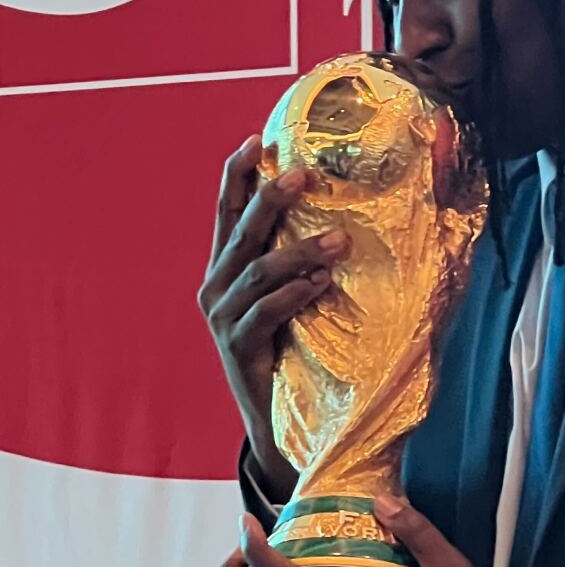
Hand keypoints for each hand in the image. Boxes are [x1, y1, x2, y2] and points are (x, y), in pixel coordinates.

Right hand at [197, 134, 350, 495]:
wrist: (279, 425)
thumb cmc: (293, 351)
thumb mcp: (293, 298)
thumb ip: (301, 262)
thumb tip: (346, 219)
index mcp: (225, 269)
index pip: (226, 212)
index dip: (237, 176)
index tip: (256, 141)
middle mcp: (216, 288)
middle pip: (240, 232)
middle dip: (270, 199)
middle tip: (303, 175)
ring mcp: (222, 319)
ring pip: (258, 270)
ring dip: (300, 250)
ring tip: (340, 238)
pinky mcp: (237, 349)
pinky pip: (266, 312)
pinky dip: (295, 293)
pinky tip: (321, 282)